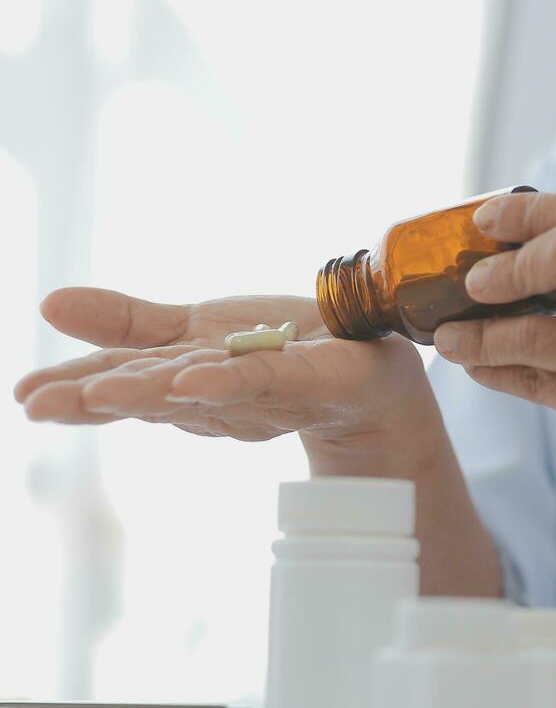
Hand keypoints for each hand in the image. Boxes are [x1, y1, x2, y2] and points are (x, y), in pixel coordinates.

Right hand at [14, 289, 437, 468]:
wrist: (369, 370)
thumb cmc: (278, 349)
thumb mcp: (195, 330)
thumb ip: (129, 324)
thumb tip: (48, 304)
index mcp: (185, 379)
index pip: (123, 383)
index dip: (74, 391)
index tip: (27, 397)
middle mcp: (220, 395)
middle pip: (154, 396)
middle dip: (99, 400)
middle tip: (42, 404)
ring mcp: (265, 391)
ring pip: (202, 393)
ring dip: (151, 393)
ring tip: (101, 394)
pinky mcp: (312, 380)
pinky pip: (267, 379)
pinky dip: (228, 382)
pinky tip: (193, 382)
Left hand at [430, 188, 555, 524]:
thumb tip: (514, 250)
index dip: (527, 210)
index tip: (485, 220)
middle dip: (505, 265)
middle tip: (473, 282)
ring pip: (538, 331)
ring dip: (482, 334)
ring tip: (451, 337)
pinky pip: (538, 382)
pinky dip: (498, 372)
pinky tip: (477, 367)